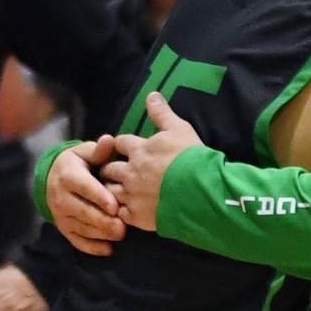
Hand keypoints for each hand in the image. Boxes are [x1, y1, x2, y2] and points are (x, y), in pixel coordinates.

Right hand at [48, 136, 124, 255]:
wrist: (54, 178)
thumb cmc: (81, 163)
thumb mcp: (87, 153)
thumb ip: (99, 150)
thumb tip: (109, 140)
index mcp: (68, 175)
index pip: (83, 187)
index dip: (98, 197)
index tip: (114, 206)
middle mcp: (60, 196)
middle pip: (81, 211)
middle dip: (101, 220)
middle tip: (122, 226)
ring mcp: (60, 214)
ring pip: (80, 227)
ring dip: (99, 234)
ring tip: (120, 235)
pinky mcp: (64, 228)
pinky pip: (76, 240)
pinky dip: (91, 247)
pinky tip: (108, 250)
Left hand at [103, 92, 203, 231]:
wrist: (201, 190)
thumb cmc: (192, 157)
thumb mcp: (180, 129)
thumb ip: (162, 114)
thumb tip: (151, 94)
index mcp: (139, 150)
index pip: (120, 143)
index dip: (122, 145)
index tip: (125, 148)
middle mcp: (130, 172)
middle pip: (109, 169)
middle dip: (111, 169)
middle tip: (117, 171)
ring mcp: (131, 195)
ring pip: (110, 191)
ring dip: (112, 190)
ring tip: (119, 191)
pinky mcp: (136, 216)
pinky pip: (121, 213)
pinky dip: (122, 211)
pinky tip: (129, 210)